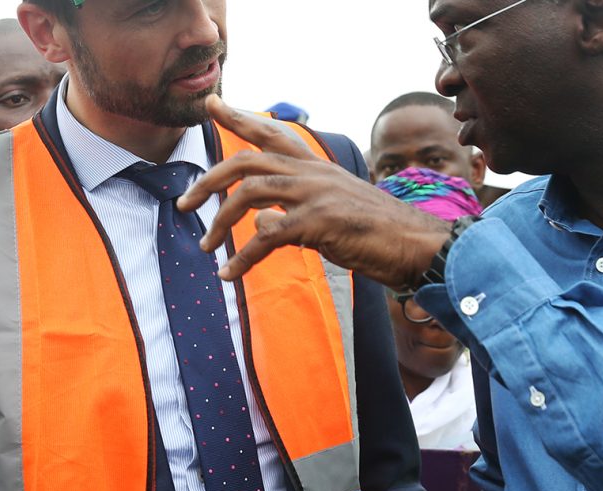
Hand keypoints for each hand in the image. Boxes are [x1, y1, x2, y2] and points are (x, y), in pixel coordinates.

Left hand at [178, 95, 450, 287]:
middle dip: (209, 179)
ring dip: (219, 222)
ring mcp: (316, 195)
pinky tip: (229, 274)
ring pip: (249, 193)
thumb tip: (262, 223)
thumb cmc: (381, 234)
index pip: (273, 133)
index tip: (212, 104)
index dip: (239, 118)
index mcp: (319, 167)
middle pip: (248, 160)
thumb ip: (297, 212)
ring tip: (204, 246)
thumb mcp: (335, 213)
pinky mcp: (319, 223)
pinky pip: (266, 237)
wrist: (418, 245)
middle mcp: (314, 173)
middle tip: (185, 201)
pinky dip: (242, 258)